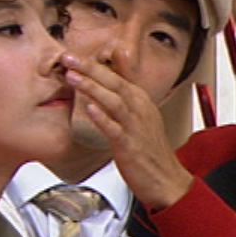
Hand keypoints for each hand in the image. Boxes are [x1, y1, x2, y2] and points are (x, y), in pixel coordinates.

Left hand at [62, 54, 194, 210]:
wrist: (166, 180)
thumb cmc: (150, 150)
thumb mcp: (140, 115)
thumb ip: (125, 95)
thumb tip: (113, 76)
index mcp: (141, 101)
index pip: (117, 76)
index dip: (94, 65)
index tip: (73, 56)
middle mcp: (140, 109)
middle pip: (115, 83)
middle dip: (91, 68)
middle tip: (69, 58)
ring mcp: (135, 127)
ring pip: (114, 101)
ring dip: (93, 88)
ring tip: (73, 77)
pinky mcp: (130, 146)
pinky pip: (115, 129)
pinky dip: (102, 118)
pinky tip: (89, 109)